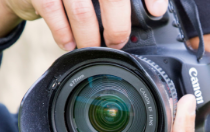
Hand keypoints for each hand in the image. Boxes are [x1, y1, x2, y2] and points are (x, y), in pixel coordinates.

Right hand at [0, 0, 167, 49]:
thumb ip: (121, 1)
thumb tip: (151, 13)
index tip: (156, 12)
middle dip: (117, 27)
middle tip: (117, 43)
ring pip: (82, 11)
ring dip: (90, 37)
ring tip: (94, 48)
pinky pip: (53, 13)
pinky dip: (64, 34)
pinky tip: (70, 44)